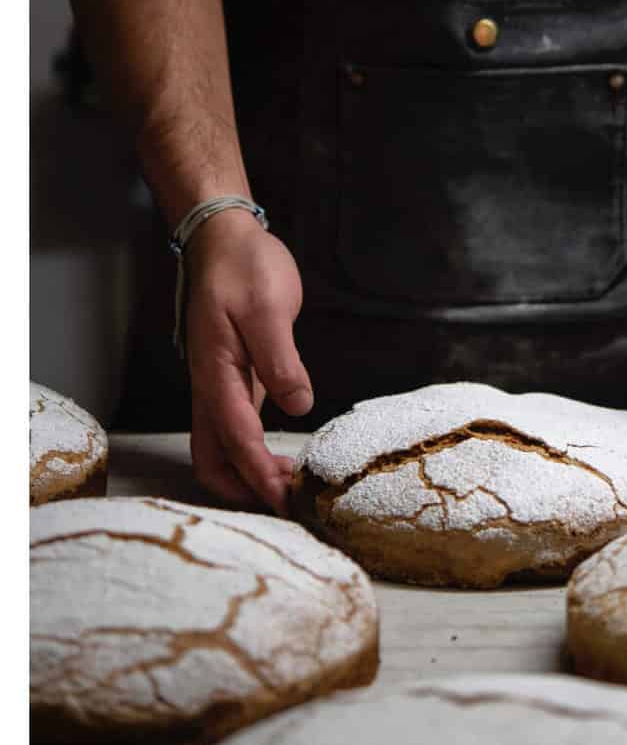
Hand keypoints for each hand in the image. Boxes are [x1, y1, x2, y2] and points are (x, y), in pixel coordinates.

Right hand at [183, 210, 312, 509]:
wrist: (224, 239)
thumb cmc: (245, 268)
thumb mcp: (268, 307)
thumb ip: (281, 359)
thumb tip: (297, 406)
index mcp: (215, 372)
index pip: (235, 437)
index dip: (258, 473)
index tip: (284, 500)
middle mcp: (212, 384)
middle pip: (213, 456)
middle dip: (244, 487)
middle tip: (288, 506)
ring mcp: (221, 382)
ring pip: (221, 445)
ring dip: (247, 472)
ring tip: (288, 490)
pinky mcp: (236, 375)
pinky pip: (235, 426)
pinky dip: (251, 451)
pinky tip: (278, 458)